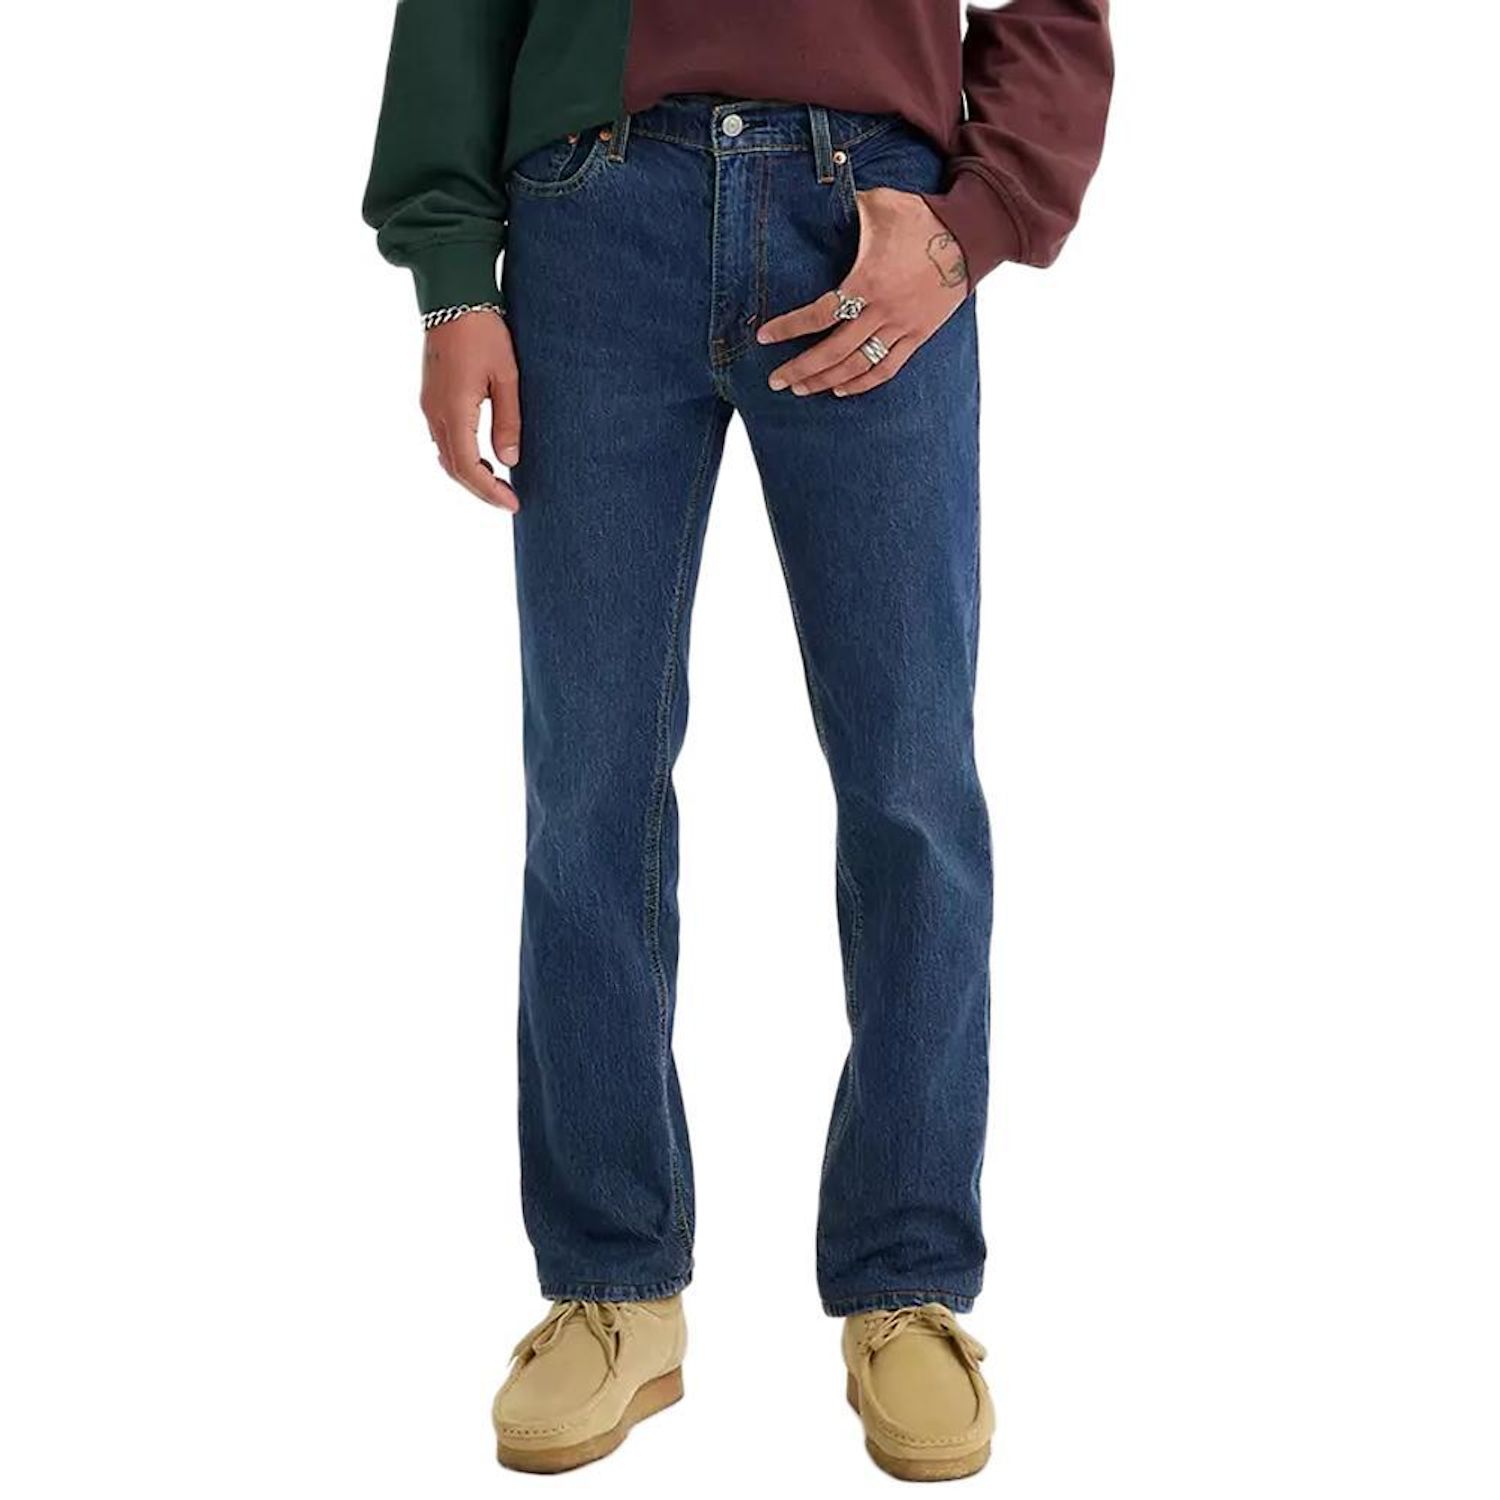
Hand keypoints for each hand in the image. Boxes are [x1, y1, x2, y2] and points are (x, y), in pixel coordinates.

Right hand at [420, 311, 520, 509]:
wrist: (453, 296)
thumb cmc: (484, 332)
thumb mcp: (507, 377)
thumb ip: (508, 421)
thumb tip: (509, 461)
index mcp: (454, 411)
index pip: (468, 468)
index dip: (489, 492)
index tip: (513, 503)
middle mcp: (434, 413)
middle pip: (453, 468)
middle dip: (480, 489)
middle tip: (509, 499)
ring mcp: (429, 405)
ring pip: (445, 456)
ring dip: (470, 474)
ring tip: (499, 483)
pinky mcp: (431, 396)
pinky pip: (442, 439)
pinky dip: (461, 456)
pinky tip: (482, 457)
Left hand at [758, 188, 968, 397]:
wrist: (969, 234)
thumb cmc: (920, 216)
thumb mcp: (877, 203)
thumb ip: (844, 206)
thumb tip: (814, 197)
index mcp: (867, 281)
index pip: (820, 314)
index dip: (789, 328)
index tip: (765, 338)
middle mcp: (883, 310)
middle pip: (833, 352)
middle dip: (800, 369)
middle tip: (775, 381)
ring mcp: (902, 327)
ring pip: (858, 367)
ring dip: (826, 381)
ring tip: (802, 388)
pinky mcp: (918, 335)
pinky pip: (887, 369)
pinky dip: (862, 383)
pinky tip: (841, 389)